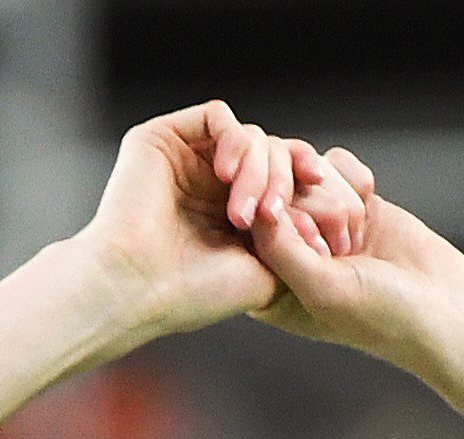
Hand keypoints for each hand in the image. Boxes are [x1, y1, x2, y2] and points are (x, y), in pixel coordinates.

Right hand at [72, 102, 371, 339]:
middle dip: (285, 180)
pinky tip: (229, 173)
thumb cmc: (196, 295)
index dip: (310, 184)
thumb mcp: (268, 273)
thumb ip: (298, 239)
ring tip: (246, 211)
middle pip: (274, 154)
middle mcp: (212, 186)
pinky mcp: (161, 140)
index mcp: (235, 217)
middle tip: (274, 216)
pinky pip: (218, 118)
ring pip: (251, 137)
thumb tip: (326, 208)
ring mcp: (186, 161)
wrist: (137, 290)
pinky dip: (235, 140)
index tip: (323, 201)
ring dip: (260, 168)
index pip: (287, 181)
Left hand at [240, 148, 463, 367]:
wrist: (448, 312)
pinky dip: (354, 177)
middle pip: (272, 185)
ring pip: (304, 169)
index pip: (245, 219)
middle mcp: (288, 250)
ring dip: (337, 195)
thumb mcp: (323, 289)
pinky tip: (373, 203)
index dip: (271, 210)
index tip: (308, 234)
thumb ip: (281, 249)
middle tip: (343, 243)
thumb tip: (255, 203)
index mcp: (268, 282)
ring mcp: (320, 223)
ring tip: (359, 236)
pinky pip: (335, 163)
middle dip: (313, 204)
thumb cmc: (384, 316)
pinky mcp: (351, 202)